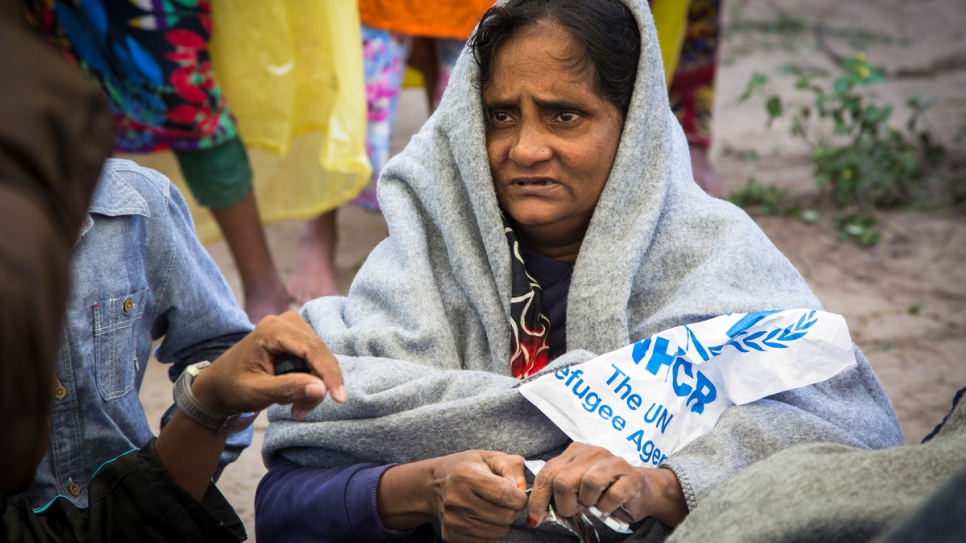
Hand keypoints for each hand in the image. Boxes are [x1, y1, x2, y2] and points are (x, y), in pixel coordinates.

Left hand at [191, 312, 345, 418]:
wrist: (221, 384)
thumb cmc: (234, 387)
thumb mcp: (258, 392)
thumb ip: (289, 389)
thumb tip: (322, 389)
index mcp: (272, 329)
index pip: (312, 348)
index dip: (329, 373)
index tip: (340, 398)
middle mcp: (286, 322)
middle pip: (319, 353)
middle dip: (319, 385)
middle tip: (301, 411)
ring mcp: (293, 328)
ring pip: (320, 359)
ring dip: (314, 386)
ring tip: (295, 408)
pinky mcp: (298, 339)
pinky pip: (316, 361)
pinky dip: (311, 382)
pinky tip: (294, 397)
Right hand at [430, 451, 528, 542]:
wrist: (436, 484)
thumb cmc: (469, 468)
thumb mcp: (491, 458)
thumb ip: (513, 468)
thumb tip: (524, 490)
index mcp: (465, 475)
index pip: (504, 494)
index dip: (520, 497)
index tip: (520, 494)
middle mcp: (455, 499)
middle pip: (504, 516)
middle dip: (511, 509)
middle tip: (504, 500)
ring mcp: (452, 520)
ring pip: (498, 531)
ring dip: (502, 521)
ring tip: (492, 507)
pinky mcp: (451, 535)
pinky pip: (486, 541)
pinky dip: (490, 531)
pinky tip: (482, 517)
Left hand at [527, 442, 687, 527]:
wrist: (642, 490)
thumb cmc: (604, 490)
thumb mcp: (577, 488)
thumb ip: (558, 493)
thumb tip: (536, 513)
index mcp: (574, 452)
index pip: (547, 473)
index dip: (538, 498)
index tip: (534, 518)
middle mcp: (592, 452)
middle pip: (563, 480)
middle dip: (564, 504)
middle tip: (573, 510)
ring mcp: (612, 461)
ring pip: (588, 483)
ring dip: (588, 502)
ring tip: (593, 504)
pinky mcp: (631, 475)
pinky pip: (611, 495)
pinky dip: (606, 506)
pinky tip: (608, 505)